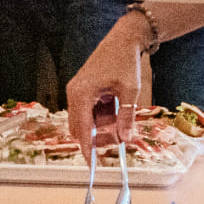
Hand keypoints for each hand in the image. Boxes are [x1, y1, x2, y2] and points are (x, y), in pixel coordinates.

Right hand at [66, 17, 143, 157]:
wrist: (123, 39)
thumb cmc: (124, 61)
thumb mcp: (129, 91)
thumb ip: (126, 116)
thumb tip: (125, 139)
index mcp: (81, 94)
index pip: (82, 128)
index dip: (87, 148)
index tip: (91, 165)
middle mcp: (75, 94)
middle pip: (80, 127)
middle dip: (97, 138)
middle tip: (118, 141)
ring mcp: (78, 92)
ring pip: (86, 120)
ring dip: (102, 127)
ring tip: (122, 124)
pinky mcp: (84, 90)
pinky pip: (90, 111)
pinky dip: (103, 118)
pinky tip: (118, 116)